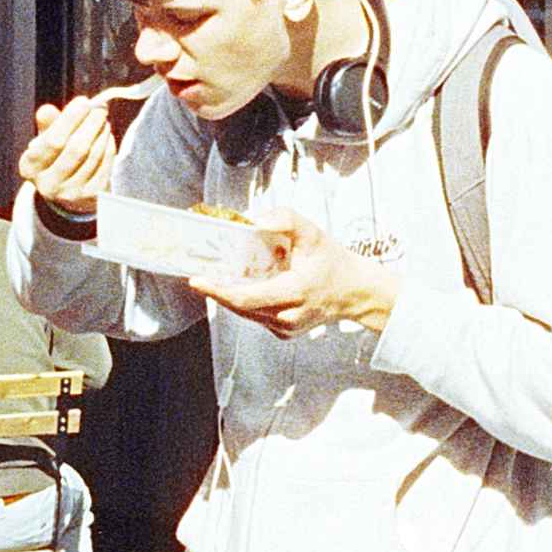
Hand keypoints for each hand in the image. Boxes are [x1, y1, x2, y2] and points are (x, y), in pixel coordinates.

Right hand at [18, 94, 121, 217]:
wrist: (65, 192)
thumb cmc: (54, 158)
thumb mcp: (44, 141)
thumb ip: (47, 124)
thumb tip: (47, 110)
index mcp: (30, 167)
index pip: (53, 140)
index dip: (70, 119)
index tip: (83, 101)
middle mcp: (48, 184)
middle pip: (76, 149)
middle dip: (91, 124)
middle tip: (100, 108)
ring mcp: (70, 193)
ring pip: (93, 157)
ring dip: (101, 134)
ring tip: (103, 120)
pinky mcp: (91, 197)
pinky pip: (105, 166)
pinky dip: (108, 148)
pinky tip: (106, 137)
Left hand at [188, 211, 397, 337]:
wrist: (354, 292)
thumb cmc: (332, 261)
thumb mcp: (313, 232)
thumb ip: (286, 218)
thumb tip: (256, 221)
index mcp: (295, 291)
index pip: (246, 297)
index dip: (218, 290)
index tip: (196, 280)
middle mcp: (288, 316)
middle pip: (240, 307)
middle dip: (217, 291)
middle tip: (198, 273)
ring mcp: (286, 328)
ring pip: (245, 313)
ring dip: (229, 295)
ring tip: (216, 276)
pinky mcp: (283, 333)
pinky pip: (255, 316)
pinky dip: (245, 301)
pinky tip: (243, 286)